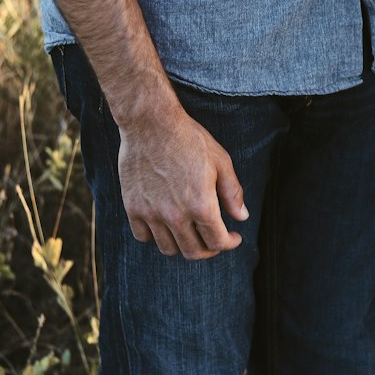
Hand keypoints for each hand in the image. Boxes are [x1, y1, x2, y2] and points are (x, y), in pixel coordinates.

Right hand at [117, 104, 248, 259]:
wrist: (151, 123)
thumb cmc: (189, 139)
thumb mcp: (221, 161)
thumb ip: (232, 193)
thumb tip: (241, 217)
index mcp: (201, 205)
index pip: (217, 242)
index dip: (230, 243)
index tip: (233, 237)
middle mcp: (175, 215)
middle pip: (194, 252)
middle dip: (209, 249)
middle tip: (213, 239)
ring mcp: (151, 213)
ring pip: (169, 249)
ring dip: (183, 245)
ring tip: (190, 232)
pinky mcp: (133, 207)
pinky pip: (143, 236)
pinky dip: (155, 236)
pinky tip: (165, 224)